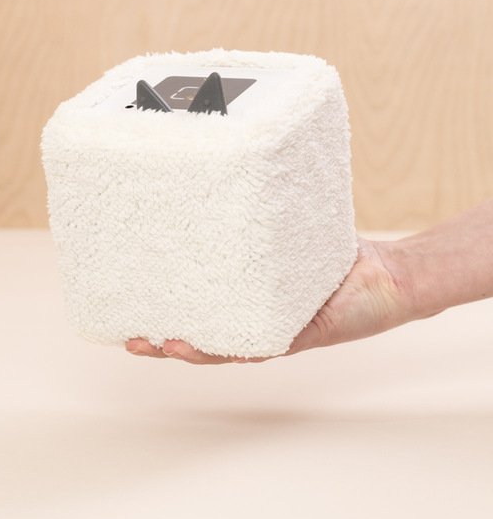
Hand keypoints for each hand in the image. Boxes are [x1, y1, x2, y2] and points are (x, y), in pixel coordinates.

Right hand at [125, 236, 416, 363]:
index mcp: (246, 299)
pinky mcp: (296, 338)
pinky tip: (203, 345)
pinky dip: (227, 349)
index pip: (198, 309)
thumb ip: (261, 213)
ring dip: (185, 350)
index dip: (163, 311)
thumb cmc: (336, 253)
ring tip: (155, 343)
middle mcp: (254, 321)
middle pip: (198, 337)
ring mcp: (273, 333)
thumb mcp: (289, 228)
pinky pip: (258, 347)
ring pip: (219, 351)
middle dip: (161, 340)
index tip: (129, 303)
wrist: (389, 277)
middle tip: (129, 338)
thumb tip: (232, 167)